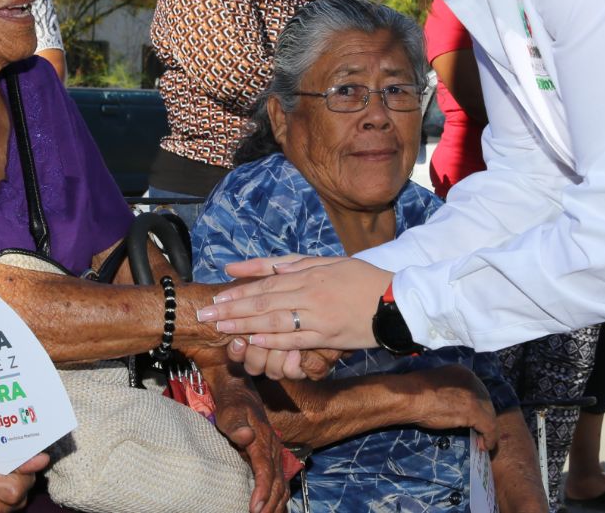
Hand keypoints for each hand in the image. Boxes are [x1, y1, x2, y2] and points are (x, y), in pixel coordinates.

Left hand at [197, 256, 392, 376]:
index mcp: (308, 275)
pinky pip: (295, 341)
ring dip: (244, 326)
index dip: (238, 293)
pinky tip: (253, 342)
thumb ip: (286, 264)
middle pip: (263, 303)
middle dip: (231, 310)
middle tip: (205, 316)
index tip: (215, 299)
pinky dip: (273, 341)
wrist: (398, 301)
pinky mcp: (328, 338)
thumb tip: (250, 265)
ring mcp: (319, 319)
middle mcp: (310, 295)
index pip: (264, 285)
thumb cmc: (360, 278)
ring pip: (274, 322)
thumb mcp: (324, 262)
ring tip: (222, 329)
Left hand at [204, 366, 289, 512]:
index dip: (262, 492)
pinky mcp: (272, 457)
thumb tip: (246, 437)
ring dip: (276, 504)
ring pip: (281, 484)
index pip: (266, 471)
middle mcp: (273, 449)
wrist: (240, 392)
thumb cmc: (232, 404)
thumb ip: (236, 426)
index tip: (255, 508)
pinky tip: (273, 509)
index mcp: (263, 441)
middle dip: (270, 505)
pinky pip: (280, 481)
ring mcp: (274, 454)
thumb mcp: (230, 412)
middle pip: (277, 483)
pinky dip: (279, 498)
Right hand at [400, 365, 499, 450]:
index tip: (473, 419)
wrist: (408, 397)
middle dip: (484, 418)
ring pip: (490, 415)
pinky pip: (490, 427)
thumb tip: (455, 405)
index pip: (477, 391)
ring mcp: (475, 394)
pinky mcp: (475, 410)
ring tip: (481, 442)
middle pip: (486, 402)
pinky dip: (489, 439)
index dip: (477, 406)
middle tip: (478, 432)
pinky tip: (484, 446)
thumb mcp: (437, 386)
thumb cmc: (414, 392)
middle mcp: (472, 379)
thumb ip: (450, 391)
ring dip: (487, 430)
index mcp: (462, 371)